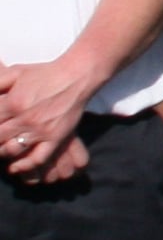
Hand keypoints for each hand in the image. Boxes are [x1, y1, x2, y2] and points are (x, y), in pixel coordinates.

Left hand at [0, 54, 99, 180]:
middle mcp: (25, 118)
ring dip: (2, 152)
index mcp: (13, 102)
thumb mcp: (16, 72)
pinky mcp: (55, 137)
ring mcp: (41, 130)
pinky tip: (15, 167)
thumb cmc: (44, 73)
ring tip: (1, 149)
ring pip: (12, 150)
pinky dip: (24, 166)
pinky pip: (37, 158)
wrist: (77, 76)